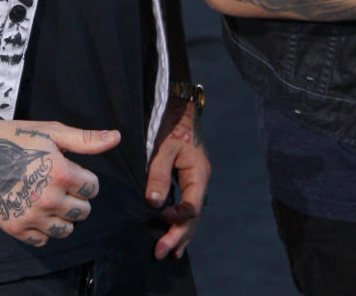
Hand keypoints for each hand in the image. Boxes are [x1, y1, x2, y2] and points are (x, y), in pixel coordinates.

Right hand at [0, 114, 120, 245]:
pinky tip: (37, 210)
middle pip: (82, 212)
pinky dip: (43, 229)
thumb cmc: (16, 137)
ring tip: (52, 199)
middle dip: (77, 198)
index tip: (73, 171)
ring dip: (64, 216)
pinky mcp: (15, 227)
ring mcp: (30, 216)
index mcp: (61, 173)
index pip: (93, 189)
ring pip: (65, 230)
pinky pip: (42, 240)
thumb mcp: (53, 132)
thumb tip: (116, 138)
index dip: (85, 179)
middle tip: (62, 185)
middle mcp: (48, 199)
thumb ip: (86, 140)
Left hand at [145, 97, 209, 259]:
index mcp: (199, 173)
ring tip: (171, 252)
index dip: (176, 219)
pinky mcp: (187, 175)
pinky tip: (172, 227)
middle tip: (161, 254)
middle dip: (179, 236)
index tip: (158, 221)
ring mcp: (195, 177)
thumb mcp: (163, 147)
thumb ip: (159, 175)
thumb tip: (155, 204)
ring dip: (181, 232)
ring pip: (192, 212)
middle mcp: (200, 179)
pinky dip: (180, 218)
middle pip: (194, 216)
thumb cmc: (171, 122)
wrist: (178, 103)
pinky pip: (187, 202)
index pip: (191, 207)